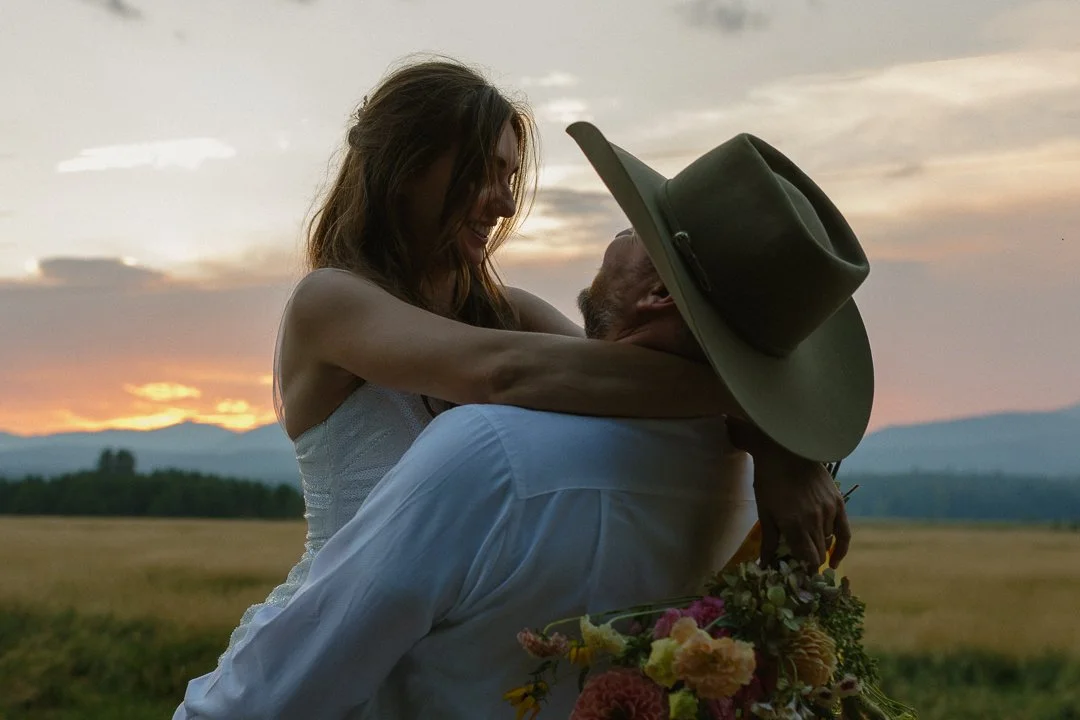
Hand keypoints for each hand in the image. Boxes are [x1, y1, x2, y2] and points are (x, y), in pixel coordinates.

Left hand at [725, 419, 850, 568]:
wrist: (785, 450)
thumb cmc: (768, 480)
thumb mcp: (764, 511)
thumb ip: (769, 540)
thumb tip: (765, 565)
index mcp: (794, 525)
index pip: (808, 558)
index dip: (805, 569)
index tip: (799, 574)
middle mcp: (815, 521)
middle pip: (819, 553)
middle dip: (811, 562)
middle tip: (802, 567)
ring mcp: (829, 511)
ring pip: (829, 541)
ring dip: (820, 550)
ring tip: (811, 554)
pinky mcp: (838, 502)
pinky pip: (844, 530)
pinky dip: (840, 545)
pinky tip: (836, 558)